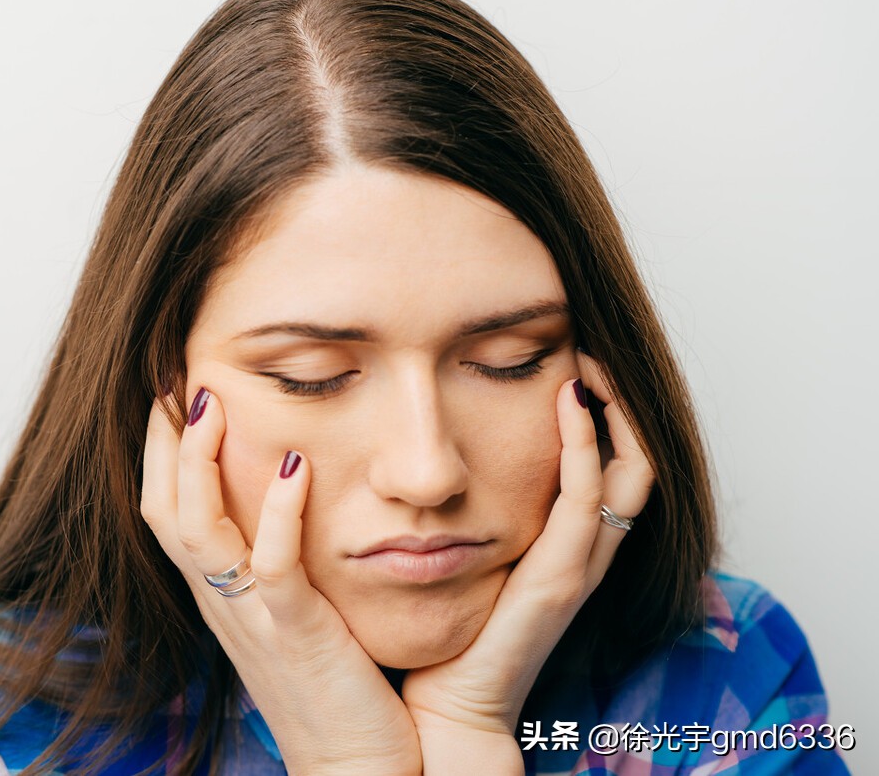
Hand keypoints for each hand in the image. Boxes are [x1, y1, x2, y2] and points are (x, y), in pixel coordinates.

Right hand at [140, 387, 421, 775]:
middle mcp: (220, 601)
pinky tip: (292, 464)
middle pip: (160, 508)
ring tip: (211, 401)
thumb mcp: (290, 613)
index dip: (161, 448)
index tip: (175, 387)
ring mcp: (251, 617)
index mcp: (218, 594)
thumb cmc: (336, 685)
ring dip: (199, 461)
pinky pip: (271, 566)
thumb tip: (287, 494)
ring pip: (195, 529)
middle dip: (163, 439)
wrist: (359, 767)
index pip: (166, 507)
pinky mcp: (295, 634)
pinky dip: (276, 512)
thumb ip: (278, 558)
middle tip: (176, 373)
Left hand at [401, 351, 656, 770]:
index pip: (606, 468)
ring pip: (627, 473)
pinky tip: (568, 401)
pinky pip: (587, 501)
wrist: (444, 709)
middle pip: (632, 462)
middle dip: (621, 403)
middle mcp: (582, 553)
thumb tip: (428, 460)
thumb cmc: (445, 634)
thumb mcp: (464, 559)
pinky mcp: (559, 579)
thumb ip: (465, 515)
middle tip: (593, 349)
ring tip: (591, 359)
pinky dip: (585, 447)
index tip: (572, 362)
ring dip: (615, 412)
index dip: (604, 416)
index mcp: (561, 547)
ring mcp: (578, 566)